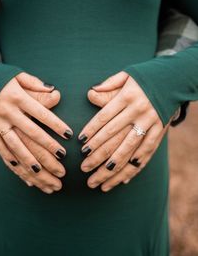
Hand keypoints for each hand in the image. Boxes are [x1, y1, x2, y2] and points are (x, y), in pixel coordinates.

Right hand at [0, 72, 72, 193]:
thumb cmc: (0, 79)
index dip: (55, 124)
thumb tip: (57, 94)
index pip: (41, 113)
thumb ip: (37, 85)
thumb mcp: (18, 76)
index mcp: (18, 97)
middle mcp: (8, 112)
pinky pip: (0, 150)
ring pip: (16, 147)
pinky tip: (23, 174)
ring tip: (44, 175)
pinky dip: (12, 162)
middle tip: (63, 162)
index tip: (69, 135)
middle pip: (31, 134)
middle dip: (48, 149)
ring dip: (30, 162)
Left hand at [78, 71, 170, 191]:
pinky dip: (135, 166)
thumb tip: (90, 93)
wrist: (174, 79)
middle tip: (83, 168)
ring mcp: (150, 123)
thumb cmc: (145, 78)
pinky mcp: (160, 131)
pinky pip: (147, 152)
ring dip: (113, 166)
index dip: (92, 131)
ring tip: (99, 180)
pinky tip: (123, 179)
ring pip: (129, 149)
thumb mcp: (126, 75)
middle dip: (97, 154)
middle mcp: (138, 111)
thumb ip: (108, 84)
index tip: (81, 144)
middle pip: (113, 136)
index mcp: (127, 97)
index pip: (104, 117)